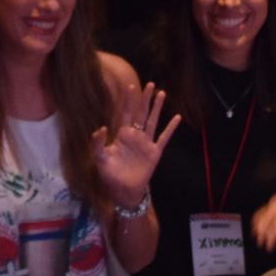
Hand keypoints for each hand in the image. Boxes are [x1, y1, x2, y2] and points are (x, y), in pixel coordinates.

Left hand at [90, 80, 181, 207]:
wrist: (124, 190)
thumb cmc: (110, 174)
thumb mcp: (100, 158)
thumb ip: (98, 143)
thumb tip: (101, 128)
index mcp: (122, 134)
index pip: (125, 113)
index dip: (127, 100)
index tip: (130, 86)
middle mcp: (135, 135)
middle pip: (141, 113)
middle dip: (145, 99)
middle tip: (150, 84)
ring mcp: (146, 143)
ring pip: (152, 121)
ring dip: (157, 108)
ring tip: (161, 93)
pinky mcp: (155, 152)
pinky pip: (164, 137)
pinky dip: (170, 128)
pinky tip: (176, 117)